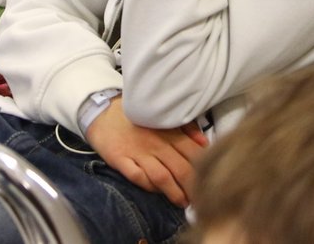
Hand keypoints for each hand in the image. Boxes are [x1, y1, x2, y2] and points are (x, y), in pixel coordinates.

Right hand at [84, 99, 207, 206]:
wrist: (103, 111)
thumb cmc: (138, 116)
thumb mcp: (164, 117)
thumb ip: (186, 128)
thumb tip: (204, 143)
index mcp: (169, 132)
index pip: (192, 154)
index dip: (204, 170)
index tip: (210, 181)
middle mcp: (156, 144)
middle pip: (180, 168)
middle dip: (192, 186)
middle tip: (200, 198)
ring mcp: (138, 152)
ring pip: (162, 176)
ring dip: (174, 192)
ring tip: (182, 203)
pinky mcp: (120, 160)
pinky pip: (137, 177)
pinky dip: (148, 186)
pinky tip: (156, 192)